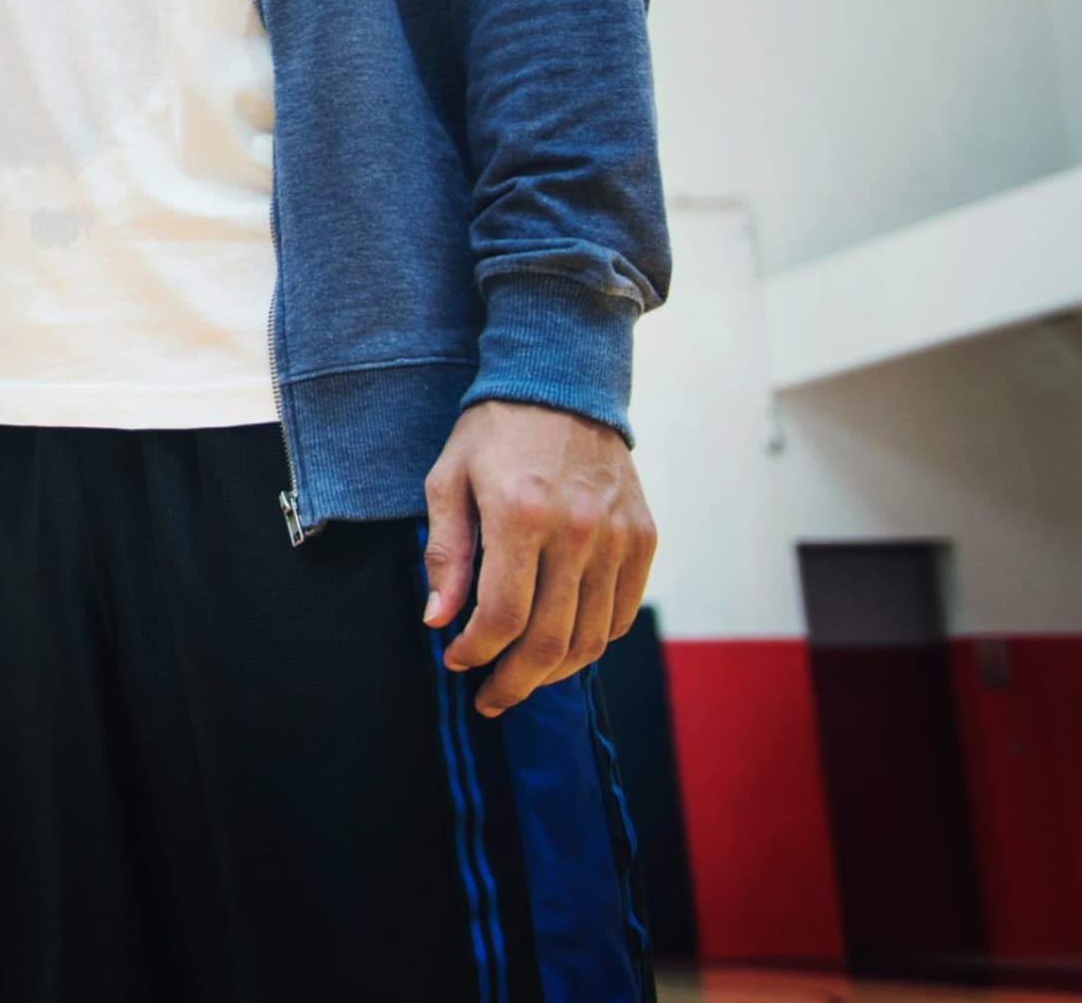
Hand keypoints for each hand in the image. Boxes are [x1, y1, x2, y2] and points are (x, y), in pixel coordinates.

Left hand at [422, 399, 654, 716]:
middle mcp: (577, 531)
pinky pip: (622, 613)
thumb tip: (438, 618)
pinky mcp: (643, 537)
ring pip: (592, 638)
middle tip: (490, 698)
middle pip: (551, 641)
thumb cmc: (494, 432)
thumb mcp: (449, 479)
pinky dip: (593, 640)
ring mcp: (617, 537)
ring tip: (523, 677)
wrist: (562, 383)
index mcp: (520, 515)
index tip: (456, 661)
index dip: (476, 651)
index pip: (503, 616)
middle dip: (513, 682)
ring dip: (554, 672)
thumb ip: (446, 553)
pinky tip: (563, 644)